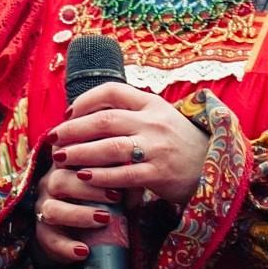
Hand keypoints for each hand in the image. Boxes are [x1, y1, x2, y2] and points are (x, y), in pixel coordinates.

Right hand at [33, 162, 123, 265]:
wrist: (79, 231)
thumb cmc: (99, 199)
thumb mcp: (109, 185)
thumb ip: (119, 178)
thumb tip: (135, 177)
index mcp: (65, 165)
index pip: (70, 156)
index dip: (90, 159)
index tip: (116, 165)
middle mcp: (50, 183)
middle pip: (59, 180)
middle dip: (88, 189)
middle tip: (116, 197)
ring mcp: (44, 207)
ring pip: (52, 209)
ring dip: (79, 215)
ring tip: (104, 220)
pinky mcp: (43, 233)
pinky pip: (50, 240)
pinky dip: (67, 247)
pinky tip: (84, 251)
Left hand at [48, 84, 208, 207]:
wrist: (214, 167)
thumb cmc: (179, 143)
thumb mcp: (161, 117)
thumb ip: (132, 112)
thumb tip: (89, 112)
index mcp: (153, 103)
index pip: (113, 91)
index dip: (85, 100)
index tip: (69, 113)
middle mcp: (154, 122)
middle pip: (105, 119)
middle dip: (74, 129)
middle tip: (53, 139)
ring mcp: (157, 148)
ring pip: (109, 147)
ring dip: (80, 153)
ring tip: (61, 158)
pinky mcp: (159, 174)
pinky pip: (123, 174)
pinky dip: (100, 176)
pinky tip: (83, 177)